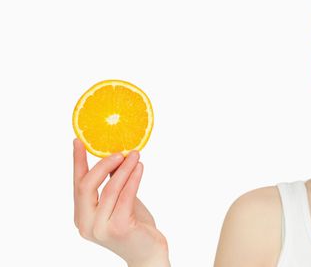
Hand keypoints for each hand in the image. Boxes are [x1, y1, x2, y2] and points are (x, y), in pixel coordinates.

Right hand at [73, 139, 169, 265]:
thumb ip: (114, 183)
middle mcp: (86, 223)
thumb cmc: (134, 226)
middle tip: (119, 151)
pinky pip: (125, 196)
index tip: (78, 141)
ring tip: (135, 155)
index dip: (78, 162)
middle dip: (103, 164)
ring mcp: (100, 228)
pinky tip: (140, 167)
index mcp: (81, 216)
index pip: (77, 184)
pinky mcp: (118, 228)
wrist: (147, 253)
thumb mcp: (120, 201)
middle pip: (86, 185)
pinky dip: (133, 178)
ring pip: (110, 188)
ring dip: (124, 168)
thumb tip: (116, 157)